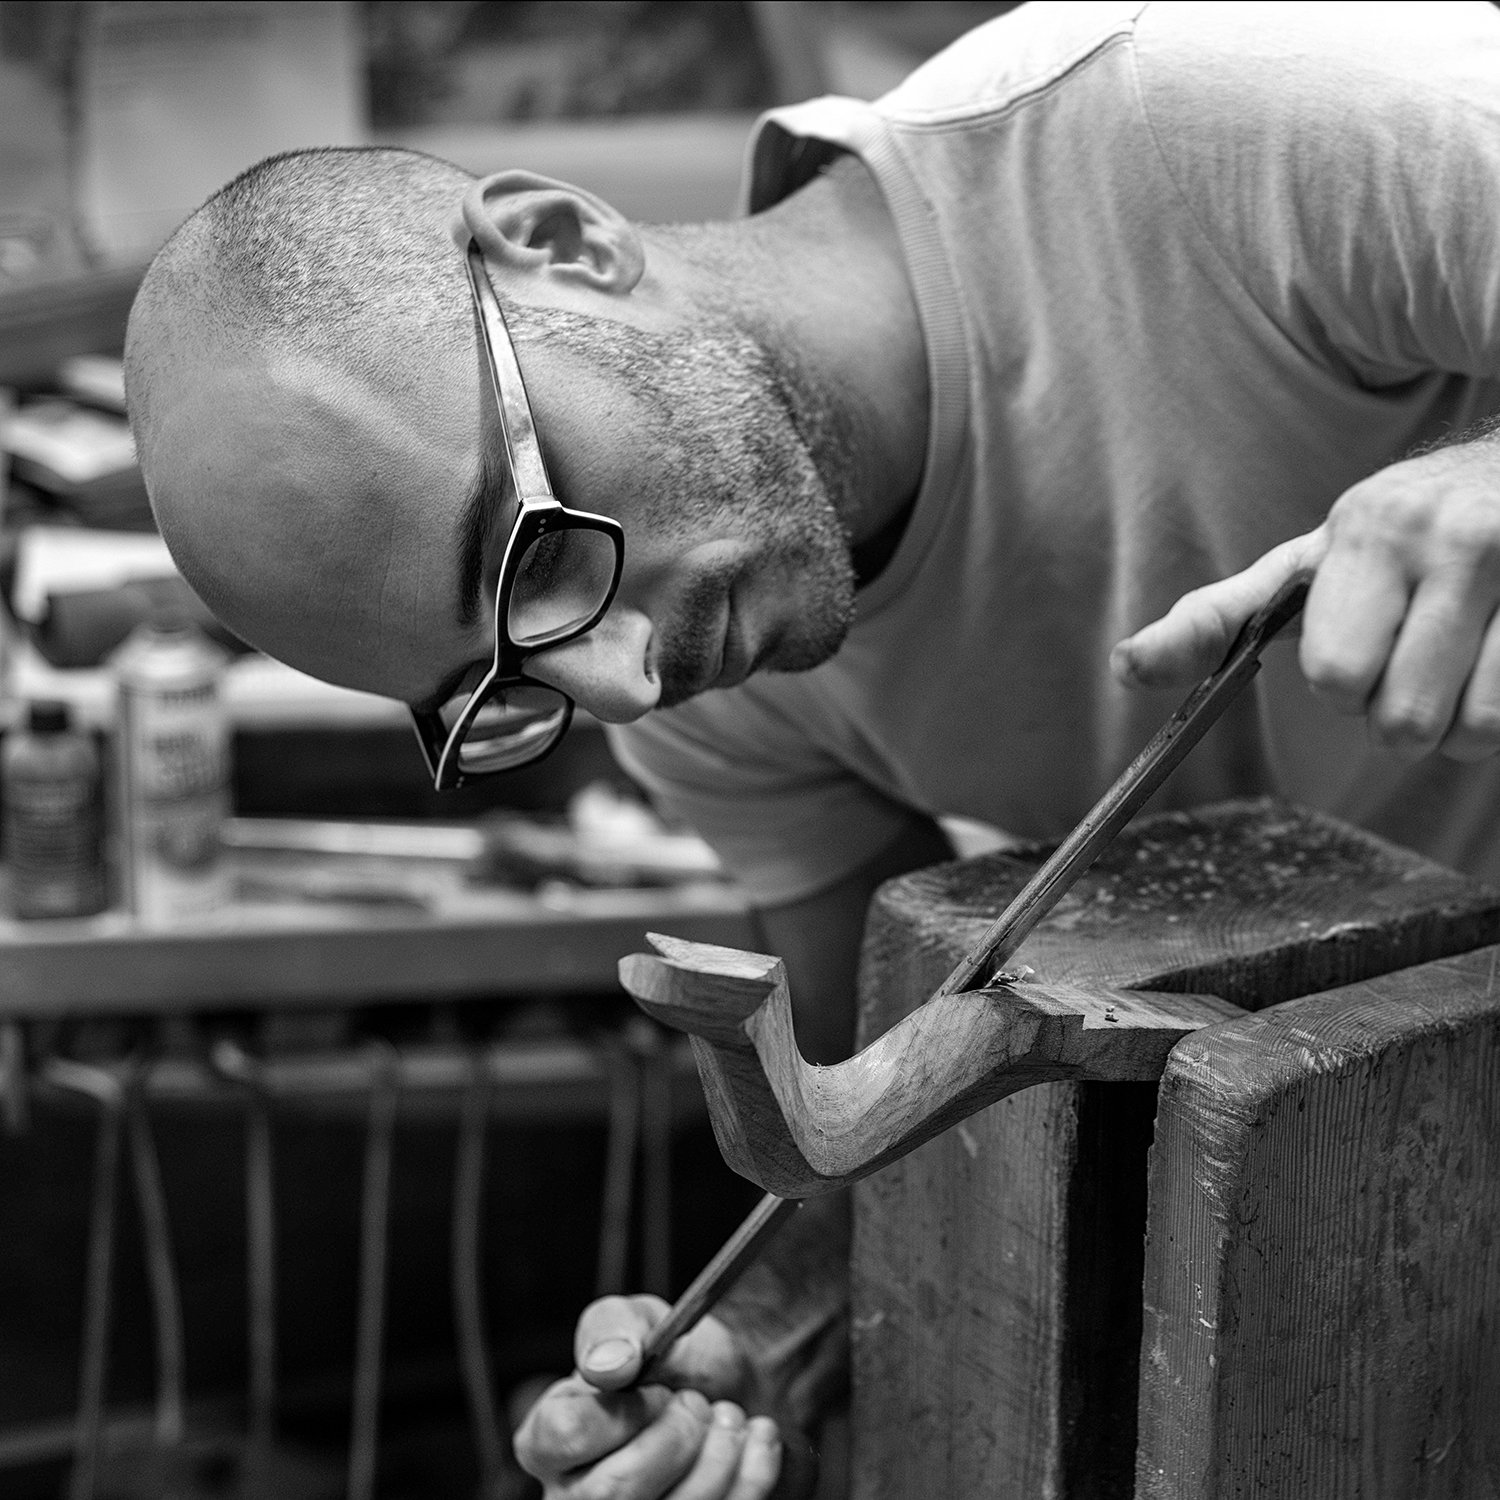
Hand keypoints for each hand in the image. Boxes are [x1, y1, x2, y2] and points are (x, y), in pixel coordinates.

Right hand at [513, 1294, 783, 1498]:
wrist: (724, 1388)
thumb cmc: (666, 1360)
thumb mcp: (636, 1319)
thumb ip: (612, 1328)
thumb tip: (610, 1365)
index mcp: (547, 1441)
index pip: (567, 1437)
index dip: (623, 1412)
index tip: (658, 1390)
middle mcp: (573, 1497)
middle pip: (617, 1490)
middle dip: (677, 1437)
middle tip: (698, 1402)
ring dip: (719, 1457)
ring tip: (728, 1417)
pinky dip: (751, 1475)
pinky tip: (756, 1438)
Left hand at [1110, 439, 1499, 760]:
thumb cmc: (1405, 537)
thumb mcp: (1312, 563)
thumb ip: (1220, 619)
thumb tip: (1124, 670)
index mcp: (1367, 530)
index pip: (1332, 673)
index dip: (1339, 684)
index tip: (1351, 658)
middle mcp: (1449, 538)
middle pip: (1395, 718)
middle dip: (1394, 714)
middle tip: (1411, 662)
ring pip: (1469, 731)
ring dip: (1458, 725)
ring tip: (1461, 663)